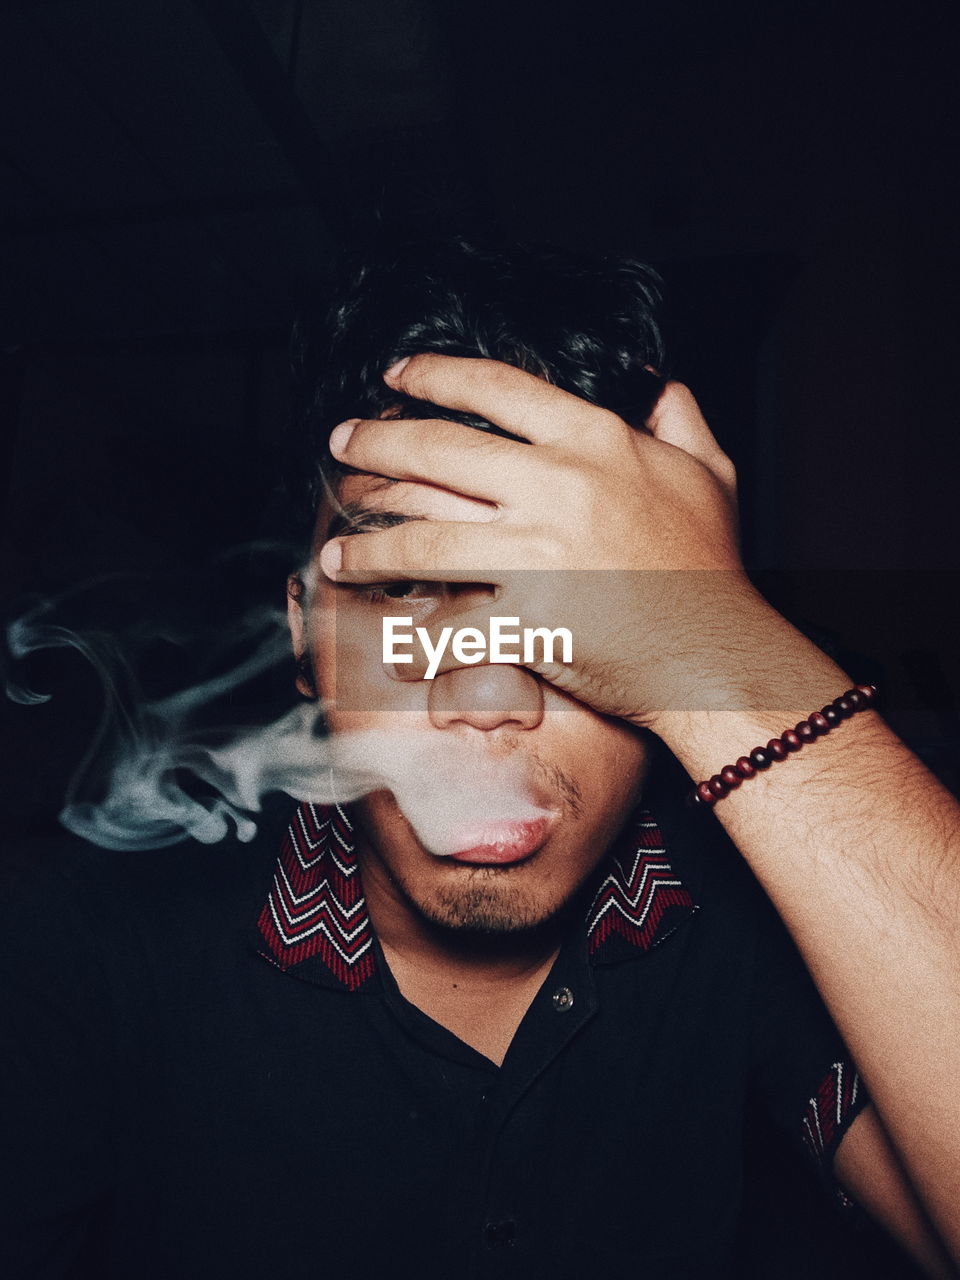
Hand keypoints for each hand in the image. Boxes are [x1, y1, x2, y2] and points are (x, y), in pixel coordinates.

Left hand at [319, 354, 783, 730]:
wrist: (717, 655)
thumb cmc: (712, 568)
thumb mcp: (709, 473)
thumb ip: (678, 419)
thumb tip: (659, 383)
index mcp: (595, 441)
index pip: (496, 388)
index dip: (435, 375)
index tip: (397, 377)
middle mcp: (558, 487)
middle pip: (437, 452)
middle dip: (374, 445)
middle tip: (342, 446)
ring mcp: (537, 555)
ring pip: (422, 536)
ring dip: (367, 545)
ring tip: (335, 552)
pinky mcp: (525, 621)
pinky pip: (447, 624)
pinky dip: (408, 637)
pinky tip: (381, 637)